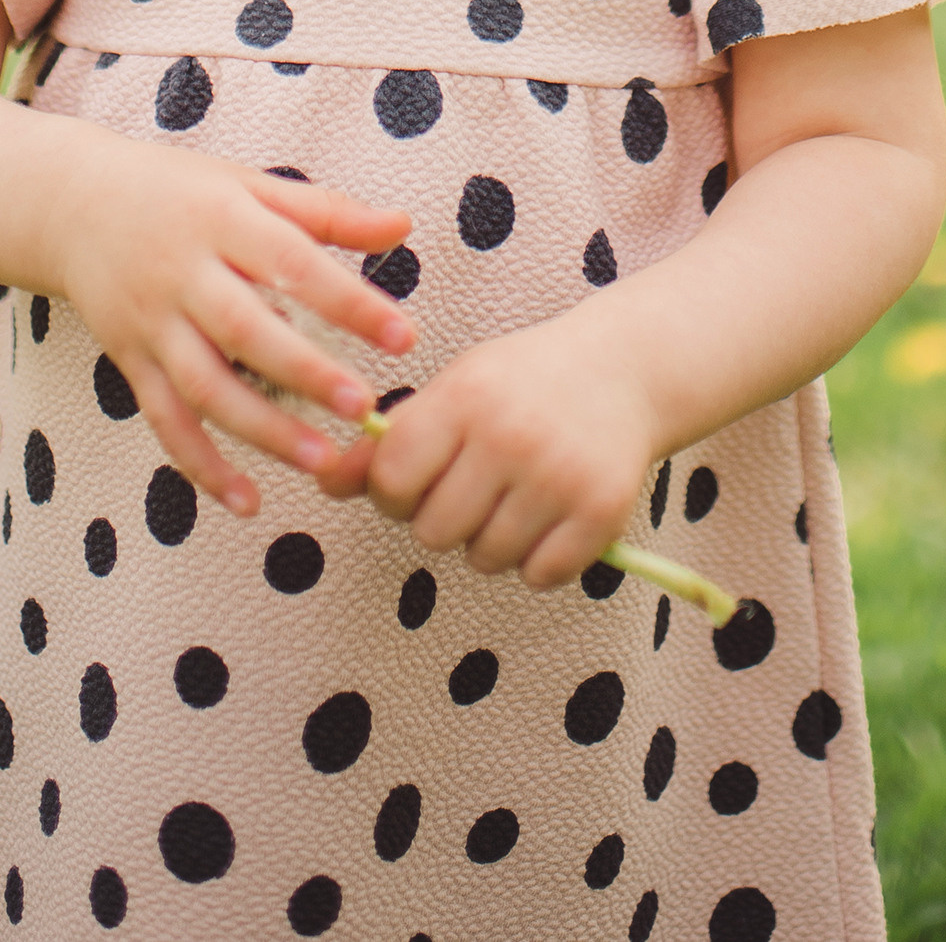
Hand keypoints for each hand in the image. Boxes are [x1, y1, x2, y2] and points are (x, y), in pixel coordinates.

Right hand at [52, 131, 416, 517]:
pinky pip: (165, 420)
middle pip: (245, 330)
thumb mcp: (249, 185)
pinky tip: (246, 500)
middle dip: (305, 373)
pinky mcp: (129, 361)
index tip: (402, 336)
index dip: (348, 301)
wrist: (73, 205)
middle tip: (362, 406)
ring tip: (320, 460)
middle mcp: (183, 274)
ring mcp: (152, 322)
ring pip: (206, 386)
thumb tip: (402, 226)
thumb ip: (326, 211)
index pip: (292, 262)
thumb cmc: (178, 192)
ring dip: (262, 430)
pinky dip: (201, 465)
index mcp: (222, 220)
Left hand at [336, 313, 658, 590]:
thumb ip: (389, 442)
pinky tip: (549, 516)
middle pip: (434, 532)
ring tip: (514, 495)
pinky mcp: (600, 513)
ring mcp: (557, 477)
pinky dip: (539, 559)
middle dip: (443, 518)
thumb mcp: (452, 392)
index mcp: (465, 398)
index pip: (392, 480)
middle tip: (473, 486)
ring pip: (486, 559)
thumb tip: (323, 482)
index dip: (394, 491)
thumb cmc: (520, 383)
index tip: (419, 477)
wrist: (622, 369)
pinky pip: (540, 576)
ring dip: (492, 540)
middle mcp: (509, 437)